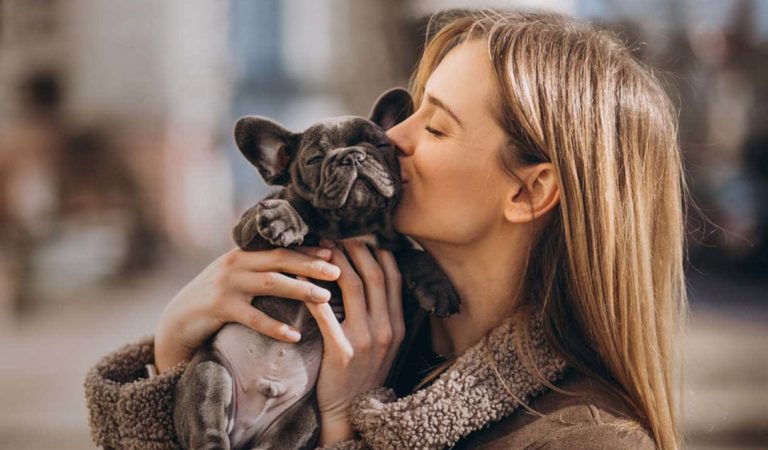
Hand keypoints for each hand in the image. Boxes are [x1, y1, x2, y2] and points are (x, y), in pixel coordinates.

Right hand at [153, 245, 340, 372]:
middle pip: (280, 259)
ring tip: (324, 298)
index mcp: (244, 253)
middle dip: (310, 265)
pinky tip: (294, 335)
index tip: (334, 253)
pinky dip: (274, 326)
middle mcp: (236, 263)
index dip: (308, 251)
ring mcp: (227, 284)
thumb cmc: (217, 299)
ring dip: (300, 289)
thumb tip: (300, 265)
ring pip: (270, 283)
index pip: (281, 247)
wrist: (178, 319)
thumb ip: (261, 268)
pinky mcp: (219, 307)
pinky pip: (252, 317)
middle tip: (337, 272)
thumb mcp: (238, 277)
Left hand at [299, 236, 404, 444]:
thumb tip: (375, 280)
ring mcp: (366, 339)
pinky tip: (298, 276)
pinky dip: (310, 290)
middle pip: (373, 275)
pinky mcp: (341, 350)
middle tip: (338, 233)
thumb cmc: (364, 372)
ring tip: (320, 247)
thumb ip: (384, 314)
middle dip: (356, 249)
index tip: (362, 236)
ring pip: (352, 287)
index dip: (378, 252)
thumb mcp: (386, 344)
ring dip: (335, 262)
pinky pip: (324, 312)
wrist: (353, 410)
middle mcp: (386, 328)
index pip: (393, 277)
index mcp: (398, 324)